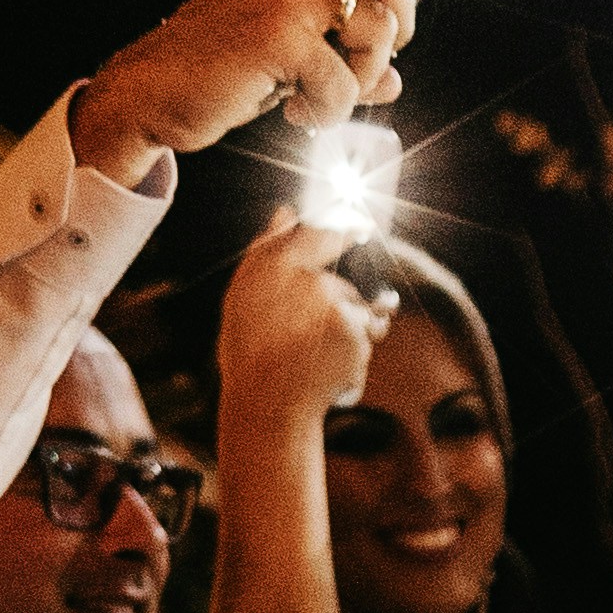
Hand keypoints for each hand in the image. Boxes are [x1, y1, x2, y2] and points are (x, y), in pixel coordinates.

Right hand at [68, 0, 423, 178]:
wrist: (156, 89)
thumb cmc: (224, 63)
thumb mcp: (290, 46)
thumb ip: (343, 50)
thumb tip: (394, 81)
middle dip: (401, 22)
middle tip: (371, 60)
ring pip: (380, 24)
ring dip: (366, 74)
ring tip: (326, 93)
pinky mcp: (278, 32)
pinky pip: (348, 80)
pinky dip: (332, 110)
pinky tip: (298, 114)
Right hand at [216, 216, 397, 433]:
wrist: (268, 401)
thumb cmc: (251, 348)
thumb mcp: (246, 293)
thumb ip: (268, 248)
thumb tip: (287, 212)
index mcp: (275, 261)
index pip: (322, 230)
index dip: (348, 226)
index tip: (364, 226)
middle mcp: (307, 276)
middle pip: (343, 285)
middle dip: (338, 309)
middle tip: (308, 339)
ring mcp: (334, 302)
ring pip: (357, 310)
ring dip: (348, 330)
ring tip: (314, 354)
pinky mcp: (354, 329)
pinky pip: (366, 335)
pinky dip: (355, 352)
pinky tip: (329, 365)